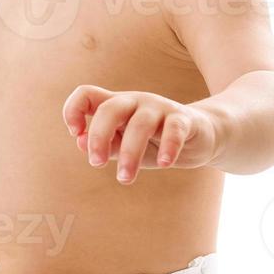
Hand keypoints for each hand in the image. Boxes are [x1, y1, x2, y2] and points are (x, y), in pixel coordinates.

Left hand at [61, 85, 219, 184]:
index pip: (86, 94)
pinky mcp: (184, 119)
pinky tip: (164, 164)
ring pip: (140, 124)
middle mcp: (135, 101)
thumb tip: (81, 143)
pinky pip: (174, 129)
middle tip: (96, 163)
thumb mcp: (126, 146)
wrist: (201, 136)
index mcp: (116, 105)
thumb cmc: (154, 142)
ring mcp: (160, 108)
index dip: (73, 110)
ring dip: (129, 153)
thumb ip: (106, 144)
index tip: (76, 134)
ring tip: (125, 179)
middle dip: (99, 137)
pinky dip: (168, 147)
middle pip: (110, 108)